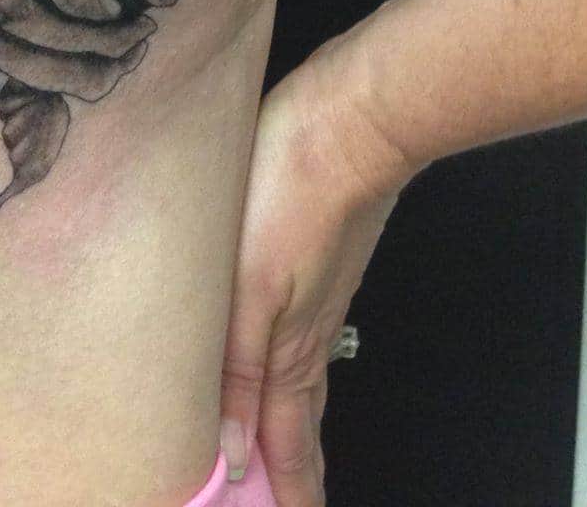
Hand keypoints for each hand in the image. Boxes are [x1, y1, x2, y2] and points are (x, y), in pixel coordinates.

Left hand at [218, 35, 413, 505]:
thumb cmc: (296, 188)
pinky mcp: (317, 255)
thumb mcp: (247, 287)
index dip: (285, 493)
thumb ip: (235, 372)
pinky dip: (286, 364)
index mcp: (289, 351)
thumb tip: (232, 456)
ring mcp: (318, 293)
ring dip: (288, 422)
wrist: (354, 117)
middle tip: (281, 500)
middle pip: (299, 422)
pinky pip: (300, 333)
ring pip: (301, 379)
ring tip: (274, 450)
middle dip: (290, 470)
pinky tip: (275, 349)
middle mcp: (308, 331)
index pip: (287, 448)